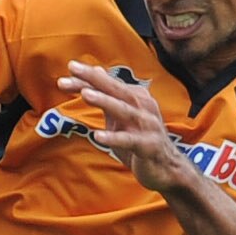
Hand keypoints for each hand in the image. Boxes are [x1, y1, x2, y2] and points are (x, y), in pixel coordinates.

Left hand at [58, 63, 183, 193]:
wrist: (166, 167)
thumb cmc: (140, 139)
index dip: (88, 76)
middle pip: (116, 89)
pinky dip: (114, 137)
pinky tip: (98, 136)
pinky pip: (129, 140)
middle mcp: (143, 106)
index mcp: (135, 97)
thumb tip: (96, 71)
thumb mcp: (121, 115)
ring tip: (85, 94)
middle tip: (73, 69)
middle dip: (94, 79)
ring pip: (124, 110)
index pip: (108, 84)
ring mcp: (147, 125)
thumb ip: (109, 95)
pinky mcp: (148, 145)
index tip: (69, 67)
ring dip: (104, 101)